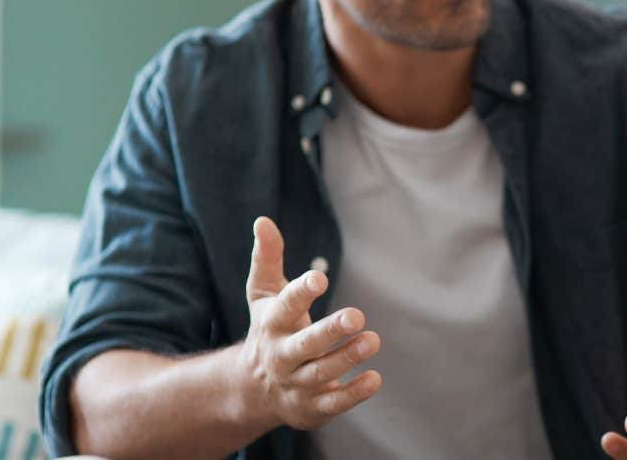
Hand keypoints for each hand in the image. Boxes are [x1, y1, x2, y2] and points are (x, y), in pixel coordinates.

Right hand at [238, 216, 381, 429]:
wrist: (252, 390)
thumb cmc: (268, 329)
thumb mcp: (264, 294)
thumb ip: (268, 258)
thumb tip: (263, 220)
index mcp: (272, 324)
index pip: (284, 307)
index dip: (300, 292)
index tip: (320, 278)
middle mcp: (281, 356)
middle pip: (304, 345)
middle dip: (329, 332)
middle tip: (357, 315)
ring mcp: (296, 384)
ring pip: (321, 374)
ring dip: (347, 358)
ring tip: (372, 340)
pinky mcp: (311, 407)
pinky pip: (332, 404)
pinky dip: (353, 393)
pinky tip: (374, 379)